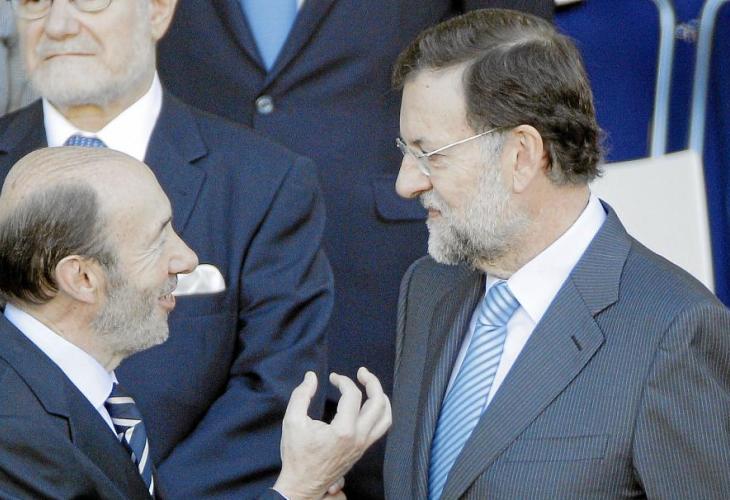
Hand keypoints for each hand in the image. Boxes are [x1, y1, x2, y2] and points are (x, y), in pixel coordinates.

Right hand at [273, 367, 390, 499]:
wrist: (302, 484)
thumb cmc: (297, 454)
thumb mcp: (292, 421)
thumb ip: (301, 395)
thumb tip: (311, 376)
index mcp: (343, 430)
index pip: (353, 395)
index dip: (344, 381)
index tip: (332, 378)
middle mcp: (359, 437)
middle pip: (378, 403)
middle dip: (372, 382)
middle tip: (362, 372)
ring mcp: (363, 445)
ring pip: (385, 417)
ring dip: (381, 397)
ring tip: (371, 385)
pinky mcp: (363, 450)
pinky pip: (381, 428)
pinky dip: (380, 412)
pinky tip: (371, 404)